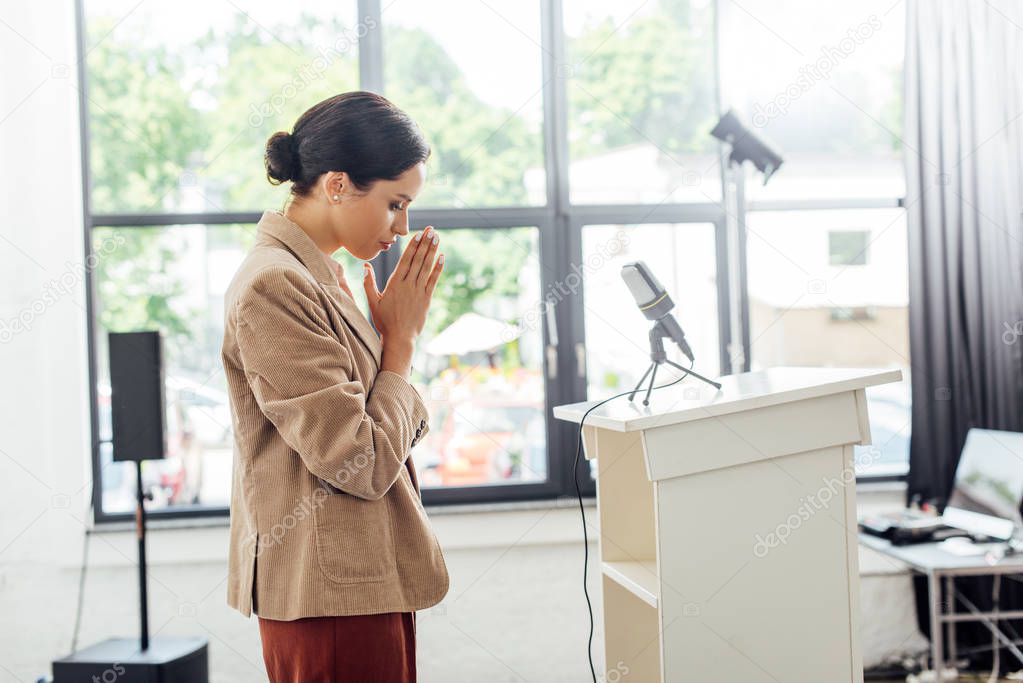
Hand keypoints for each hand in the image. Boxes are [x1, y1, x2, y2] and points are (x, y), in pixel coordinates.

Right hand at [362, 225, 443, 346]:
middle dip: (425, 243)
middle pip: (418, 260)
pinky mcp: (427, 299)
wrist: (399, 338)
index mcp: (395, 284)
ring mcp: (419, 292)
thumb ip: (369, 283)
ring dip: (432, 251)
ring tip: (436, 237)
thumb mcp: (372, 302)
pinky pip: (433, 280)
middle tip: (431, 229)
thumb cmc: (384, 321)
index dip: (413, 246)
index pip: (405, 261)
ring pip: (426, 267)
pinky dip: (438, 268)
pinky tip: (442, 257)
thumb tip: (365, 266)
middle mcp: (408, 285)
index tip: (418, 234)